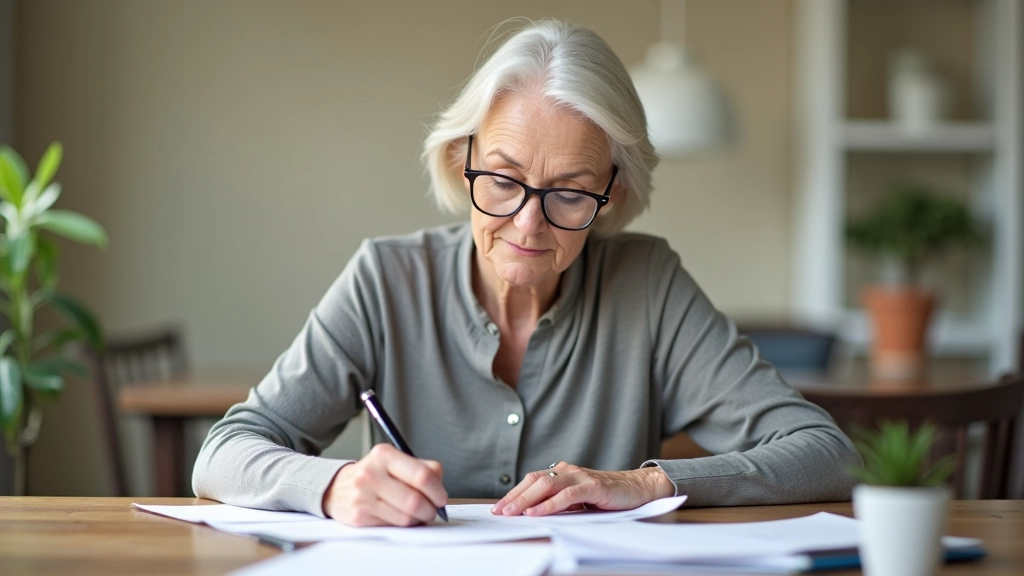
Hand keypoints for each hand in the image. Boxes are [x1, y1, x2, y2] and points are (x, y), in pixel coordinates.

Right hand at [322, 443, 446, 526]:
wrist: (336, 488)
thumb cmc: (374, 475)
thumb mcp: (394, 461)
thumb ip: (422, 468)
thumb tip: (439, 485)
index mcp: (384, 455)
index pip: (421, 475)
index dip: (437, 490)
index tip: (441, 497)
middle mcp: (371, 474)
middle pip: (415, 500)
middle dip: (430, 509)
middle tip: (433, 509)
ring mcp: (363, 496)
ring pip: (406, 517)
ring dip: (418, 519)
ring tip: (416, 513)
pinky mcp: (359, 516)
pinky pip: (393, 526)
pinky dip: (402, 524)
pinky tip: (399, 516)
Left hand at [491, 462, 674, 516]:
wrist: (637, 488)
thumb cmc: (606, 496)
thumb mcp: (577, 501)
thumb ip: (558, 502)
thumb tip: (531, 513)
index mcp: (562, 472)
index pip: (532, 481)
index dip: (514, 494)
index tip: (498, 507)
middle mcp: (568, 470)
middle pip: (534, 481)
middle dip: (514, 497)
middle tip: (499, 511)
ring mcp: (580, 476)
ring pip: (546, 485)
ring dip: (526, 500)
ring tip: (512, 512)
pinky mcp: (593, 485)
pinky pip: (567, 495)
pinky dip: (549, 504)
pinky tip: (537, 512)